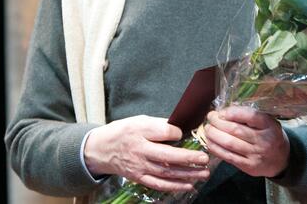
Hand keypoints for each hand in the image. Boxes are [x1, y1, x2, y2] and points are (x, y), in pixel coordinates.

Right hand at [83, 114, 209, 192]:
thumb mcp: (139, 120)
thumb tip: (181, 127)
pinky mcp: (139, 177)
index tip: (184, 132)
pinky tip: (189, 185)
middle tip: (205, 158)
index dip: (177, 132)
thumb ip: (159, 124)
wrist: (101, 149)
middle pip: (167, 156)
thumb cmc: (124, 132)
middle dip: (188, 158)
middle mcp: (140, 150)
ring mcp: (139, 166)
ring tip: (203, 173)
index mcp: (140, 131)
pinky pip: (159, 184)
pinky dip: (174, 186)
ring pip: (166, 173)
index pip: (163, 132)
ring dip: (187, 174)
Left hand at [204, 106, 289, 177]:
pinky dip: (216, 148)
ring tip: (207, 128)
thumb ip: (250, 115)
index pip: (252, 116)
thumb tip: (226, 109)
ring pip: (230, 144)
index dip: (234, 113)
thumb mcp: (267, 122)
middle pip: (236, 130)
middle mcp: (264, 141)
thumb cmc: (269, 135)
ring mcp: (256, 155)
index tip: (222, 111)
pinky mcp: (248, 166)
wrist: (280, 159)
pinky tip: (210, 141)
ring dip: (214, 135)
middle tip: (210, 116)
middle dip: (218, 122)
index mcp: (270, 126)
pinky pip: (228, 157)